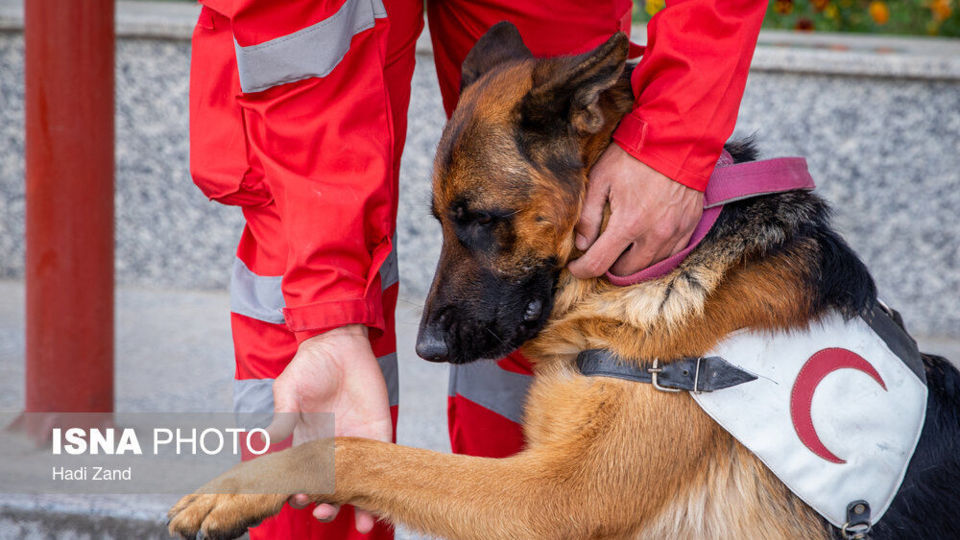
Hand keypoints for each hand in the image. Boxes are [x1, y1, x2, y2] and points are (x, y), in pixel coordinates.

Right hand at [266, 324, 390, 533]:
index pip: (303, 478)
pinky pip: (381, 464)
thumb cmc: (310, 366)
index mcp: (306, 443)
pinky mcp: (379, 434)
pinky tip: (379, 508)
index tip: (297, 499)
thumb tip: (267, 440)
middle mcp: (332, 449)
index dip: (300, 492)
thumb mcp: (289, 391)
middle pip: (330, 488)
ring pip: (357, 484)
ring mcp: (356, 444)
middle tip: (323, 511)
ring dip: (355, 507)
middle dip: (326, 505)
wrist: (341, 344)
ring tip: (356, 522)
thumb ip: (282, 416)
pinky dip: (380, 486)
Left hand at [568, 144, 703, 277]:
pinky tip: (643, 242)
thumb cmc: (635, 156)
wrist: (678, 139)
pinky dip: (654, 255)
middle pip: (625, 272)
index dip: (582, 269)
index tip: (575, 266)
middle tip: (599, 252)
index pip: (599, 263)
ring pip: (649, 267)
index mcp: (628, 224)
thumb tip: (581, 243)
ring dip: (632, 263)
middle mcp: (654, 235)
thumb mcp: (601, 178)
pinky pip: (670, 255)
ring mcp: (674, 233)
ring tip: (620, 248)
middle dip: (608, 266)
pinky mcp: (689, 228)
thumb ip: (588, 215)